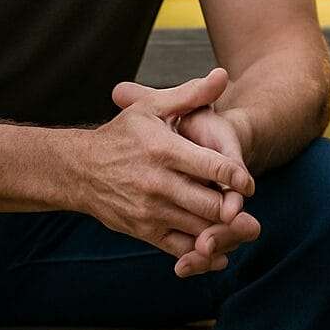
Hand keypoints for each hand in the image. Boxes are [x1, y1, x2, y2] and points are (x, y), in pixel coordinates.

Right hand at [81, 69, 254, 271]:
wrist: (79, 170)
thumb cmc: (123, 135)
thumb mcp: (153, 108)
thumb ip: (191, 95)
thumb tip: (222, 75)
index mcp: (164, 150)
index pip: (210, 167)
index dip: (236, 177)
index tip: (248, 182)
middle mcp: (158, 183)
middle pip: (208, 205)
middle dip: (233, 210)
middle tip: (249, 209)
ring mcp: (151, 210)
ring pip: (197, 229)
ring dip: (222, 231)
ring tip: (244, 227)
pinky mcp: (145, 231)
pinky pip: (179, 249)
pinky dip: (202, 254)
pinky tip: (220, 250)